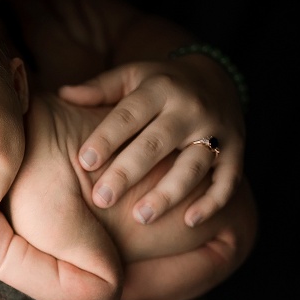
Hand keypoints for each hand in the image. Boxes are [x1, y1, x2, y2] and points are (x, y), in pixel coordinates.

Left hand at [59, 57, 245, 226]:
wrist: (216, 79)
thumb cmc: (158, 85)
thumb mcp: (131, 77)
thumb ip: (99, 89)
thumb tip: (62, 94)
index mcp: (159, 89)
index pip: (129, 114)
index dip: (107, 138)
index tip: (84, 162)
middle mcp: (189, 109)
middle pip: (157, 143)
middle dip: (129, 172)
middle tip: (102, 198)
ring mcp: (216, 130)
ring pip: (193, 165)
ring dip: (168, 193)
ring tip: (141, 217)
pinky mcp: (237, 150)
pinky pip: (228, 180)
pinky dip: (211, 202)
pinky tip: (188, 223)